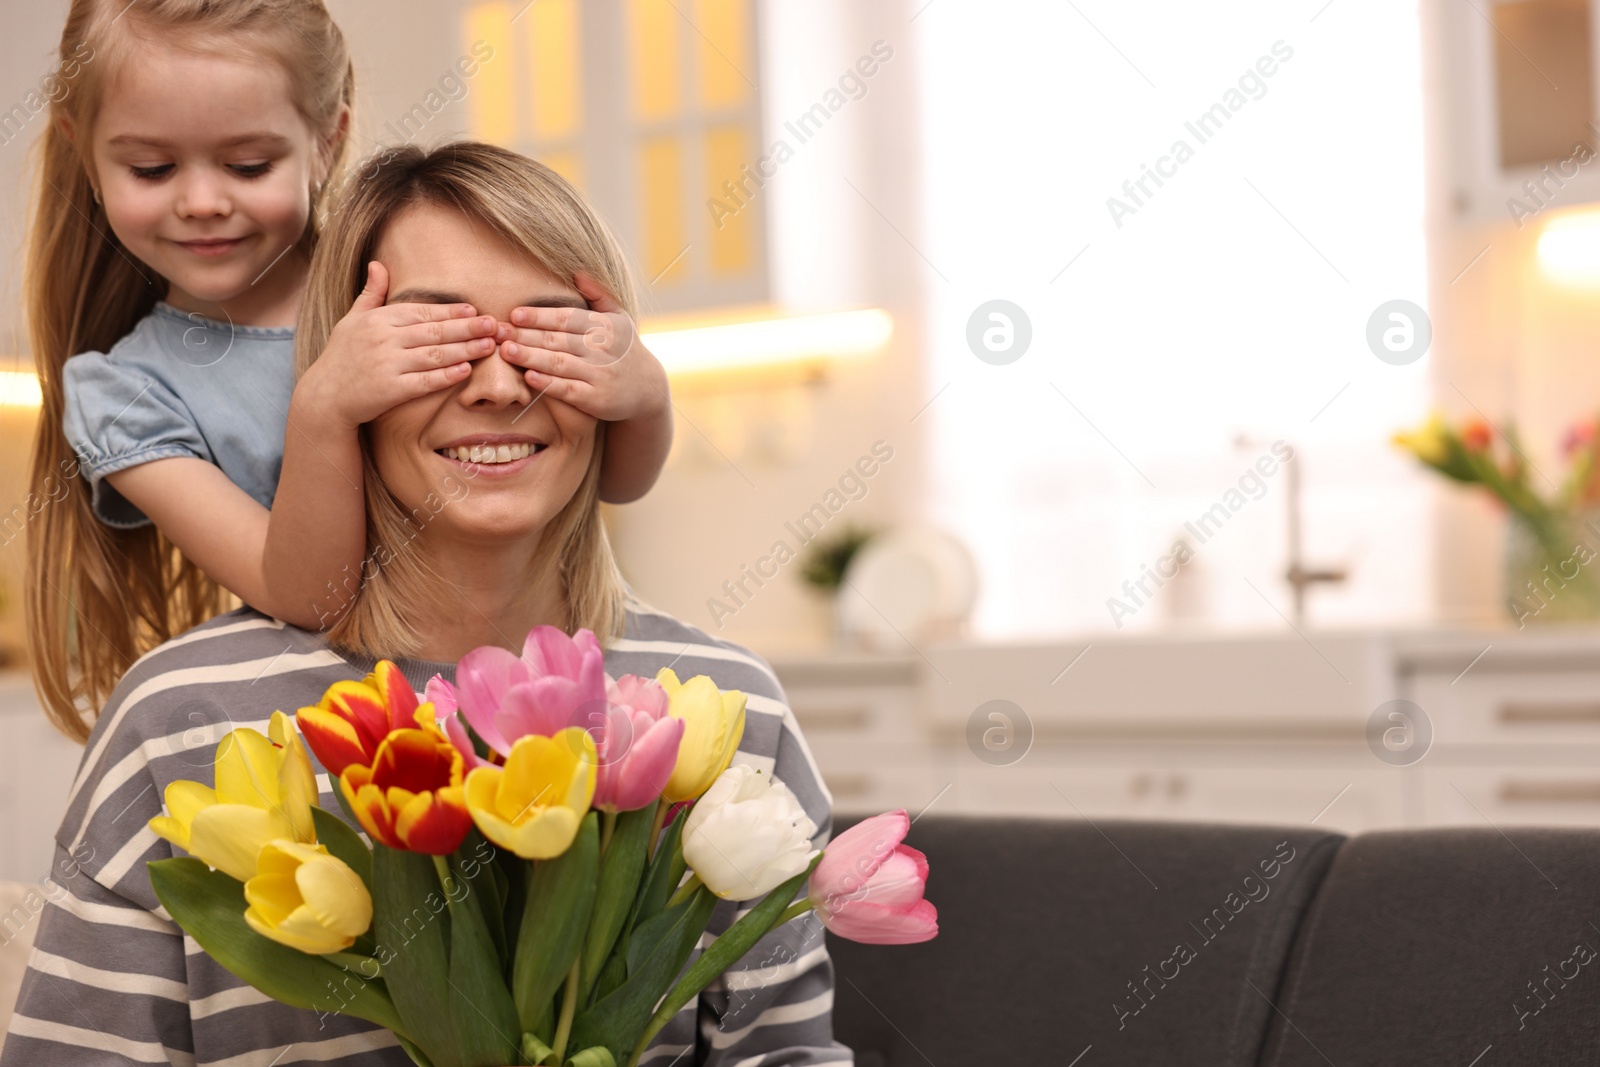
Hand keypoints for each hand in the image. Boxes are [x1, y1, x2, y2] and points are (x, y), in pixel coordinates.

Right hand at [295, 260, 500, 430]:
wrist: (325, 396)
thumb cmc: (341, 356)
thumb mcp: (352, 320)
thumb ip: (371, 294)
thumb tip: (377, 264)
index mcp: (377, 320)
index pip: (420, 312)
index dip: (449, 311)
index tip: (474, 310)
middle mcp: (383, 339)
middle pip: (433, 332)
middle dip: (466, 328)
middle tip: (493, 325)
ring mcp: (387, 365)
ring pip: (434, 355)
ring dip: (464, 350)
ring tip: (488, 345)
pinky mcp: (391, 390)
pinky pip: (425, 381)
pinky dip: (446, 376)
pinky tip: (466, 370)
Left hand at [495, 272, 668, 421]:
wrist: (649, 389)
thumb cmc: (626, 349)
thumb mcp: (620, 318)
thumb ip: (598, 295)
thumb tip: (578, 272)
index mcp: (605, 327)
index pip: (567, 318)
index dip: (540, 316)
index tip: (515, 314)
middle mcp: (603, 350)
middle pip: (558, 340)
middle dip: (525, 335)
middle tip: (498, 331)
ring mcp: (600, 375)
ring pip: (559, 363)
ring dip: (531, 357)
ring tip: (505, 351)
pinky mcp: (597, 399)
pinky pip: (569, 389)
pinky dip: (548, 383)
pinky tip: (529, 377)